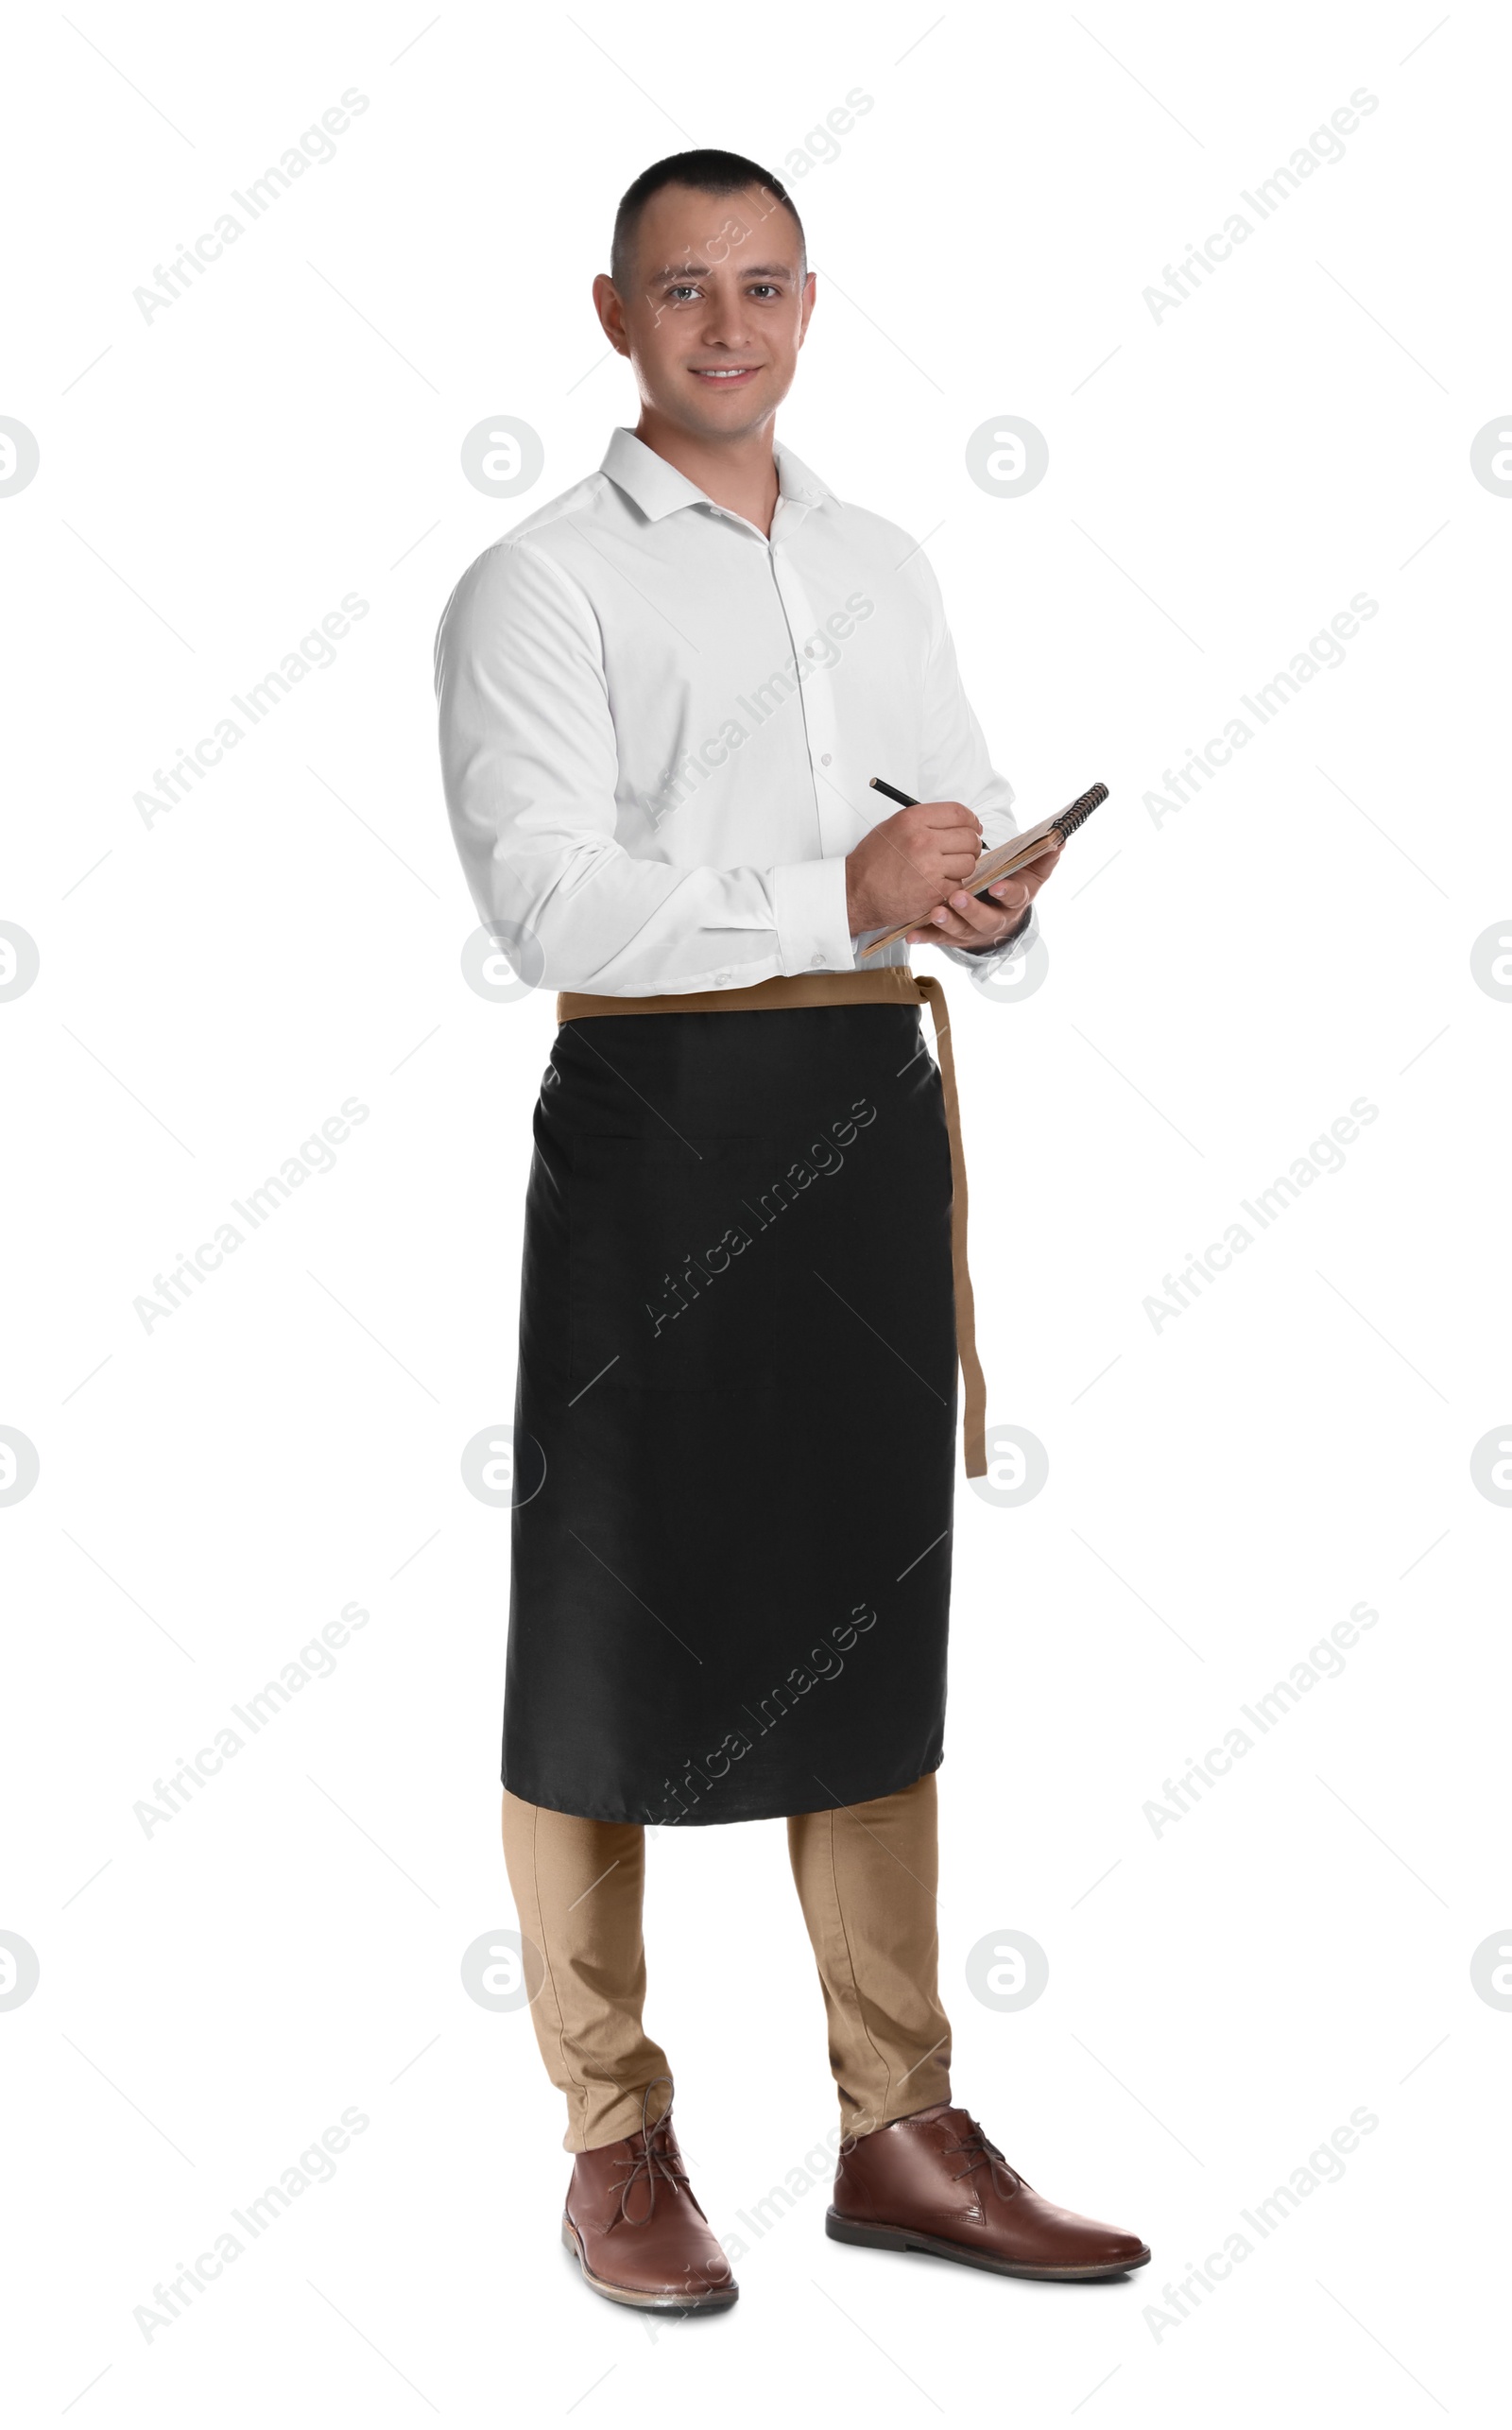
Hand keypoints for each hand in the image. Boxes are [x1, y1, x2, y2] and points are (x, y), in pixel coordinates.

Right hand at [845, 799, 983, 935]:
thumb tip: (956, 821)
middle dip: (970, 845)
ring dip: (962, 867)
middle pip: (969, 837)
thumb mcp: (893, 827)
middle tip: (963, 851)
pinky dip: (952, 887)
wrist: (857, 892)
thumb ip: (924, 821)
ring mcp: (930, 867)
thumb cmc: (872, 862)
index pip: (958, 812)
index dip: (971, 821)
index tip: (973, 827)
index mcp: (913, 820)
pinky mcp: (934, 891)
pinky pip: (959, 885)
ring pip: (969, 862)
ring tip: (945, 870)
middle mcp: (922, 840)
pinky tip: (937, 885)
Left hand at [905, 835, 1062, 950]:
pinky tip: (912, 933)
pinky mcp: (951, 935)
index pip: (1015, 898)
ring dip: (948, 923)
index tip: (998, 886)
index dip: (1008, 893)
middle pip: (985, 920)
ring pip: (960, 930)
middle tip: (959, 897)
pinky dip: (925, 935)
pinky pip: (937, 937)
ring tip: (935, 911)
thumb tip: (1060, 839)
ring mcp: (971, 929)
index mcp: (1014, 902)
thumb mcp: (1031, 873)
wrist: (995, 913)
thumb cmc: (1011, 885)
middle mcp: (994, 919)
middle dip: (973, 910)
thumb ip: (1043, 857)